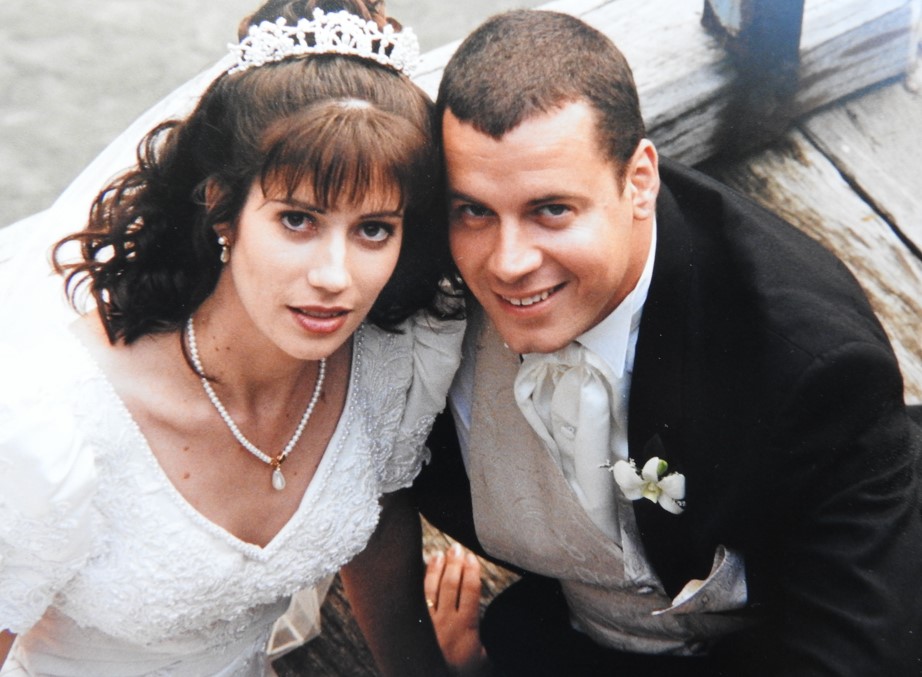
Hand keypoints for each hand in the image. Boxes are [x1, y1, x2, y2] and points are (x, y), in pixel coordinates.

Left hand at [424, 543, 490, 676]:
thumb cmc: (466, 673)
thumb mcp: (484, 658)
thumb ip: (486, 637)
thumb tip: (501, 620)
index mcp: (466, 628)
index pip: (470, 591)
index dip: (472, 571)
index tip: (473, 557)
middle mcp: (445, 622)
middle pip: (451, 584)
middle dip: (455, 563)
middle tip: (458, 548)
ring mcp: (428, 622)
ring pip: (432, 588)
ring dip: (438, 568)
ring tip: (443, 553)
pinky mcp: (415, 625)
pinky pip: (418, 597)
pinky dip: (423, 580)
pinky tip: (425, 569)